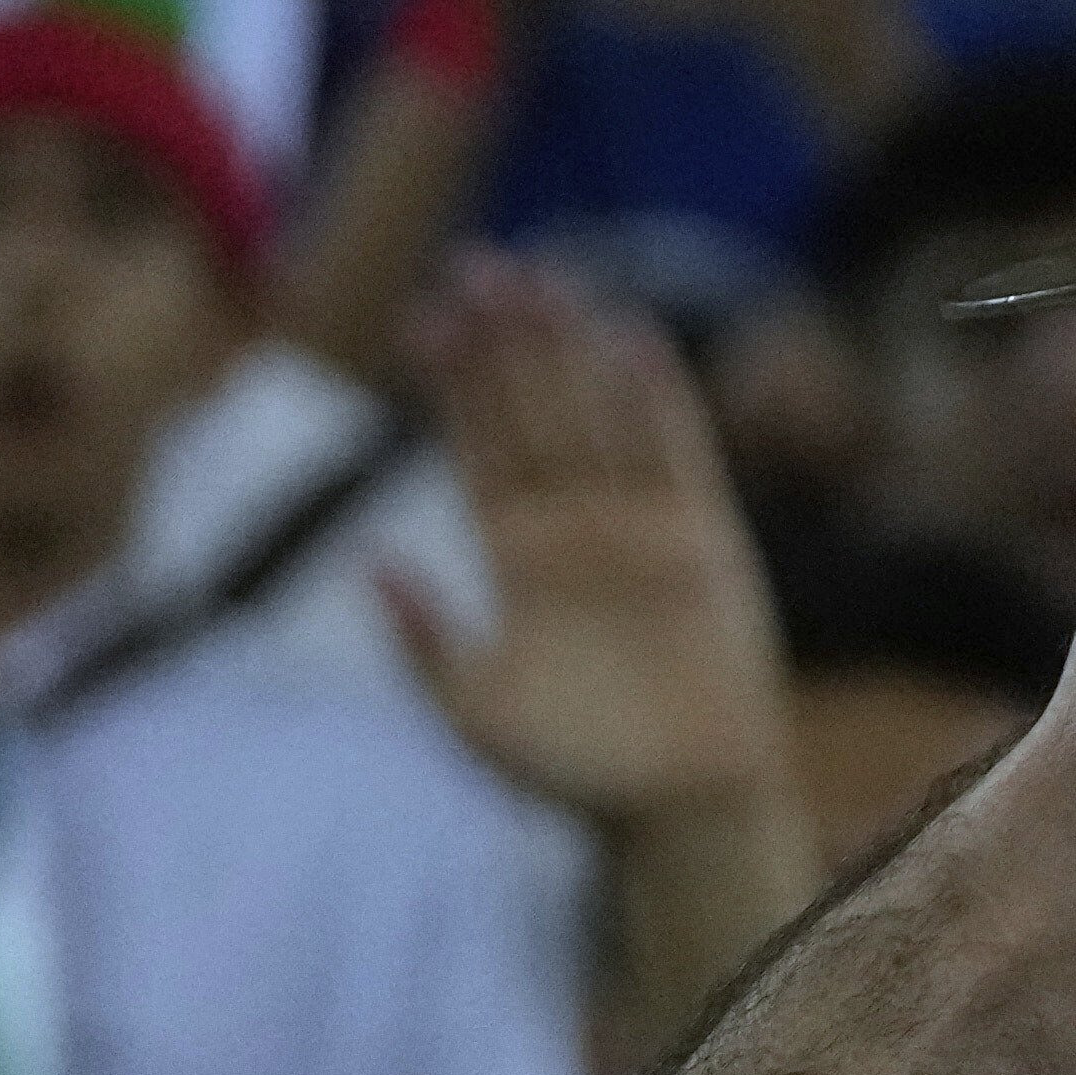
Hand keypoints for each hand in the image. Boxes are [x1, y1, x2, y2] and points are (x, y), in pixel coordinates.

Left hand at [375, 257, 798, 836]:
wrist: (673, 809)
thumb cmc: (568, 774)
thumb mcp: (472, 714)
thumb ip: (422, 643)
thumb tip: (373, 567)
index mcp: (512, 559)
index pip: (476, 447)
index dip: (454, 382)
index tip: (426, 315)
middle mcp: (572, 528)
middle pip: (534, 413)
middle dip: (507, 343)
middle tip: (480, 265)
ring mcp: (638, 526)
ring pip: (597, 416)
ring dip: (572, 350)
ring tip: (545, 279)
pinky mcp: (702, 538)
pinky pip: (676, 453)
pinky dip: (657, 399)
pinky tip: (631, 338)